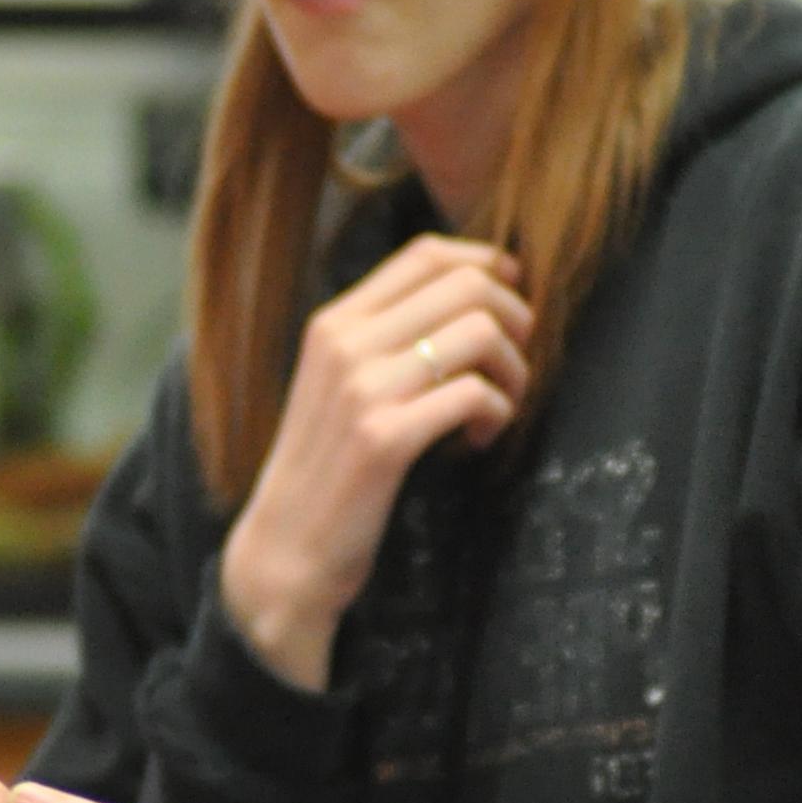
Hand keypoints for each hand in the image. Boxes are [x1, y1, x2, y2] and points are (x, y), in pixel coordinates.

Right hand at [218, 235, 528, 689]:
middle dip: (515, 320)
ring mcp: (361, 390)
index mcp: (334, 322)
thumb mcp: (341, 384)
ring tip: (502, 406)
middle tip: (514, 365)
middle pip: (466, 286)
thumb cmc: (329, 466)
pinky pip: (474, 394)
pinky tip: (481, 438)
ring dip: (514, 371)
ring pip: (480, 333)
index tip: (512, 301)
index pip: (426, 254)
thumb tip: (473, 297)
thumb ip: (388, 338)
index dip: (487, 265)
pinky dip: (498, 413)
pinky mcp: (383, 439)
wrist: (286, 548)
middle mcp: (344, 343)